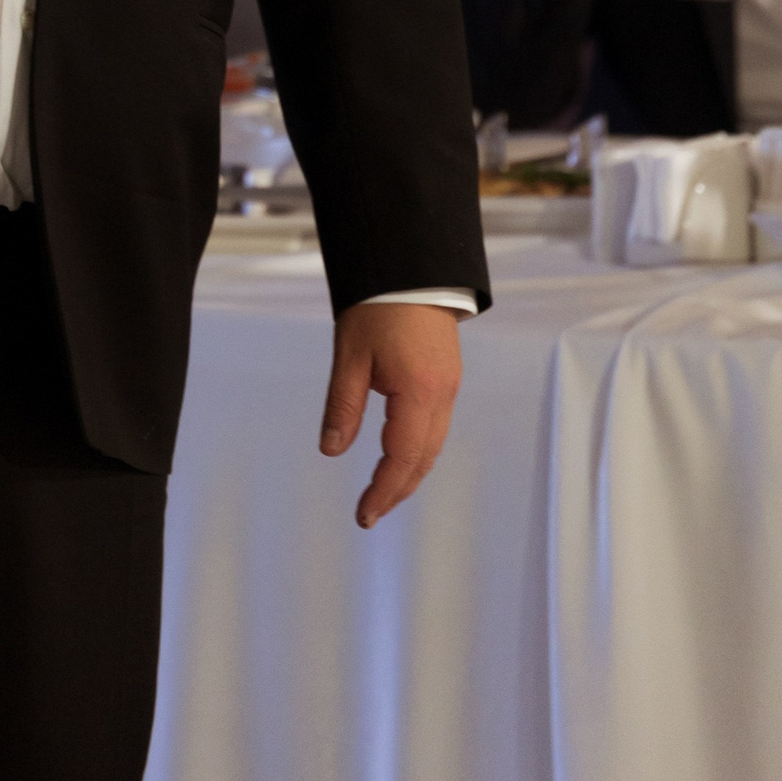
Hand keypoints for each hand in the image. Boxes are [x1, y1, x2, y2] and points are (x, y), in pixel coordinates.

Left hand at [320, 302, 461, 528]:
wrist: (409, 265)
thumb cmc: (377, 304)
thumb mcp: (350, 356)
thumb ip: (343, 405)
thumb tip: (332, 449)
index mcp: (418, 392)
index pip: (402, 459)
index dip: (383, 491)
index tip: (364, 515)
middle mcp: (442, 395)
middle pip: (423, 459)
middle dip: (397, 490)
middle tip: (370, 512)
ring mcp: (449, 386)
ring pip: (433, 445)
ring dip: (410, 472)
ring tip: (383, 492)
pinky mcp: (448, 376)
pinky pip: (436, 426)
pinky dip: (418, 449)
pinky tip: (400, 455)